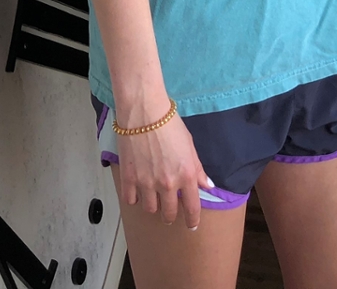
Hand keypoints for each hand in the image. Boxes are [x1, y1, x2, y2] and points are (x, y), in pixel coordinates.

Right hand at [115, 110, 212, 229]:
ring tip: (152, 198)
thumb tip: (207, 186)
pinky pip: (131, 200)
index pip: (192, 207)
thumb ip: (197, 169)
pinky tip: (136, 192)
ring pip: (150, 209)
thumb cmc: (169, 123)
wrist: (144, 112)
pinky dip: (134, 198)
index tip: (192, 225)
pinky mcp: (129, 177)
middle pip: (169, 213)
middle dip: (171, 215)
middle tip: (169, 212)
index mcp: (186, 176)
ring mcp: (147, 182)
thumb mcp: (190, 145)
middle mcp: (167, 183)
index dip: (193, 219)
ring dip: (152, 205)